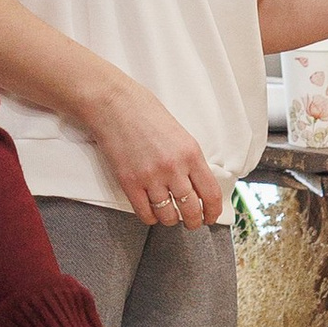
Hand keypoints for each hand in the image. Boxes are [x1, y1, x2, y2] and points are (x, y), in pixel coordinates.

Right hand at [82, 76, 225, 228]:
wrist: (114, 104)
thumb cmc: (145, 113)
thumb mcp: (179, 134)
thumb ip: (189, 159)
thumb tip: (197, 184)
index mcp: (191, 153)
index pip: (210, 193)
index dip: (213, 211)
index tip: (211, 217)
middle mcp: (173, 168)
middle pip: (191, 209)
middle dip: (193, 221)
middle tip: (191, 222)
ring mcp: (151, 177)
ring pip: (168, 215)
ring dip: (171, 220)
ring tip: (169, 216)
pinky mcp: (129, 183)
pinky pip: (145, 213)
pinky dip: (150, 217)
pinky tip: (151, 211)